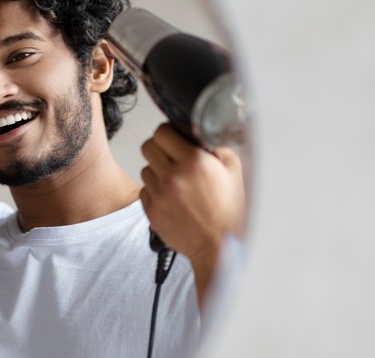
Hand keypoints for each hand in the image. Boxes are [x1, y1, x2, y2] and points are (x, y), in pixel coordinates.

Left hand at [139, 123, 245, 268]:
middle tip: (171, 156)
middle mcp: (173, 176)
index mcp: (194, 162)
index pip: (162, 132)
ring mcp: (160, 194)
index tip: (172, 137)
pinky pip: (144, 190)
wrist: (219, 246)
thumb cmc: (229, 212)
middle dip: (159, 148)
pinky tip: (172, 197)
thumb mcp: (234, 171)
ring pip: (145, 168)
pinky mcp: (151, 210)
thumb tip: (200, 135)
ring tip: (176, 181)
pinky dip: (154, 191)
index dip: (167, 132)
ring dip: (157, 171)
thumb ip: (217, 147)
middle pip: (148, 146)